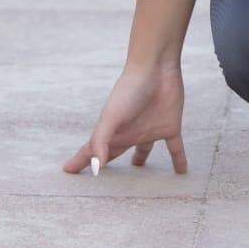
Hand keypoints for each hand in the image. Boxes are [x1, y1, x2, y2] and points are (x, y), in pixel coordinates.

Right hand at [63, 63, 188, 175]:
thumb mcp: (111, 117)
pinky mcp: (170, 127)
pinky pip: (175, 148)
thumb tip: (96, 168)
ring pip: (144, 151)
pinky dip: (179, 161)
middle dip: (107, 163)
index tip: (66, 170)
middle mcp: (130, 133)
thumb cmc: (129, 90)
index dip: (80, 162)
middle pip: (116, 152)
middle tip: (101, 179)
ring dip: (141, 161)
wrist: (157, 68)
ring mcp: (149, 130)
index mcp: (112, 132)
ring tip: (138, 173)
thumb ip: (100, 141)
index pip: (92, 151)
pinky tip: (181, 172)